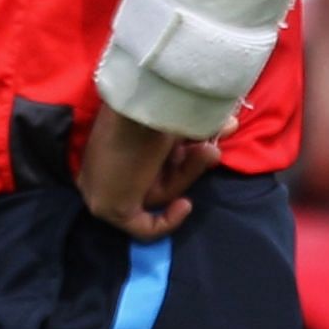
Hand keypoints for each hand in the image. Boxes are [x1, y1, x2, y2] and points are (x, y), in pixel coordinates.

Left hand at [76, 104, 226, 239]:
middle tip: (212, 146)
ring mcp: (101, 188)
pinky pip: (142, 228)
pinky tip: (185, 205)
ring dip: (187, 175)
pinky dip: (167, 222)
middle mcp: (102, 163)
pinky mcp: (109, 208)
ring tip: (207, 151)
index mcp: (111, 137)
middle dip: (189, 164)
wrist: (141, 100)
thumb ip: (195, 130)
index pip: (149, 160)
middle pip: (155, 176)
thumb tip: (226, 124)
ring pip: (154, 194)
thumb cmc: (158, 102)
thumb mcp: (177, 119)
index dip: (183, 157)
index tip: (206, 145)